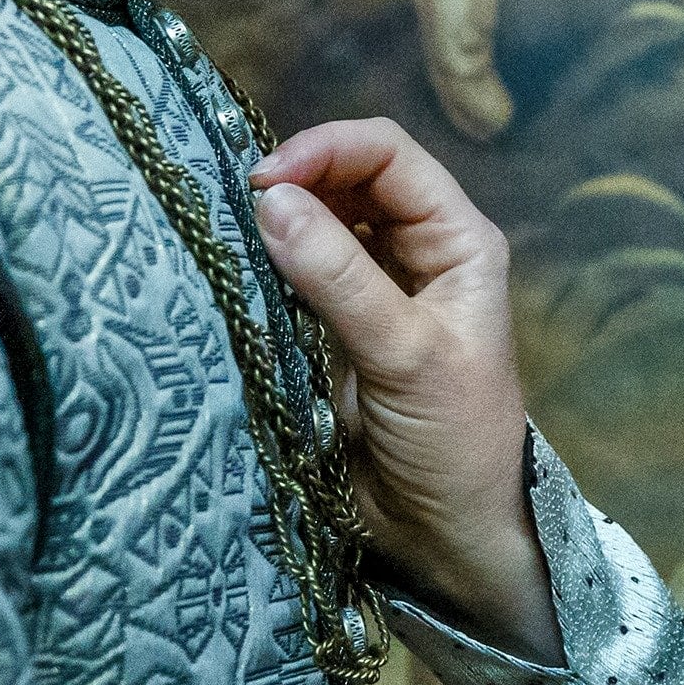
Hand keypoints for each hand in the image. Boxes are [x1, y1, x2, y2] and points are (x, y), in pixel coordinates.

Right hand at [252, 118, 562, 664]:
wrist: (447, 534)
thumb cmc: (452, 440)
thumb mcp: (404, 354)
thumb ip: (340, 279)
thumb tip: (271, 202)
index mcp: (458, 239)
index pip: (389, 155)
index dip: (327, 150)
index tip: (264, 179)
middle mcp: (419, 250)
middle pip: (350, 178)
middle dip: (297, 177)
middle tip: (233, 203)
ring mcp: (376, 287)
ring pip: (320, 221)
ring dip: (280, 217)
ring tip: (225, 227)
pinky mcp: (336, 327)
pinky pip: (298, 272)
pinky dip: (268, 262)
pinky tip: (235, 266)